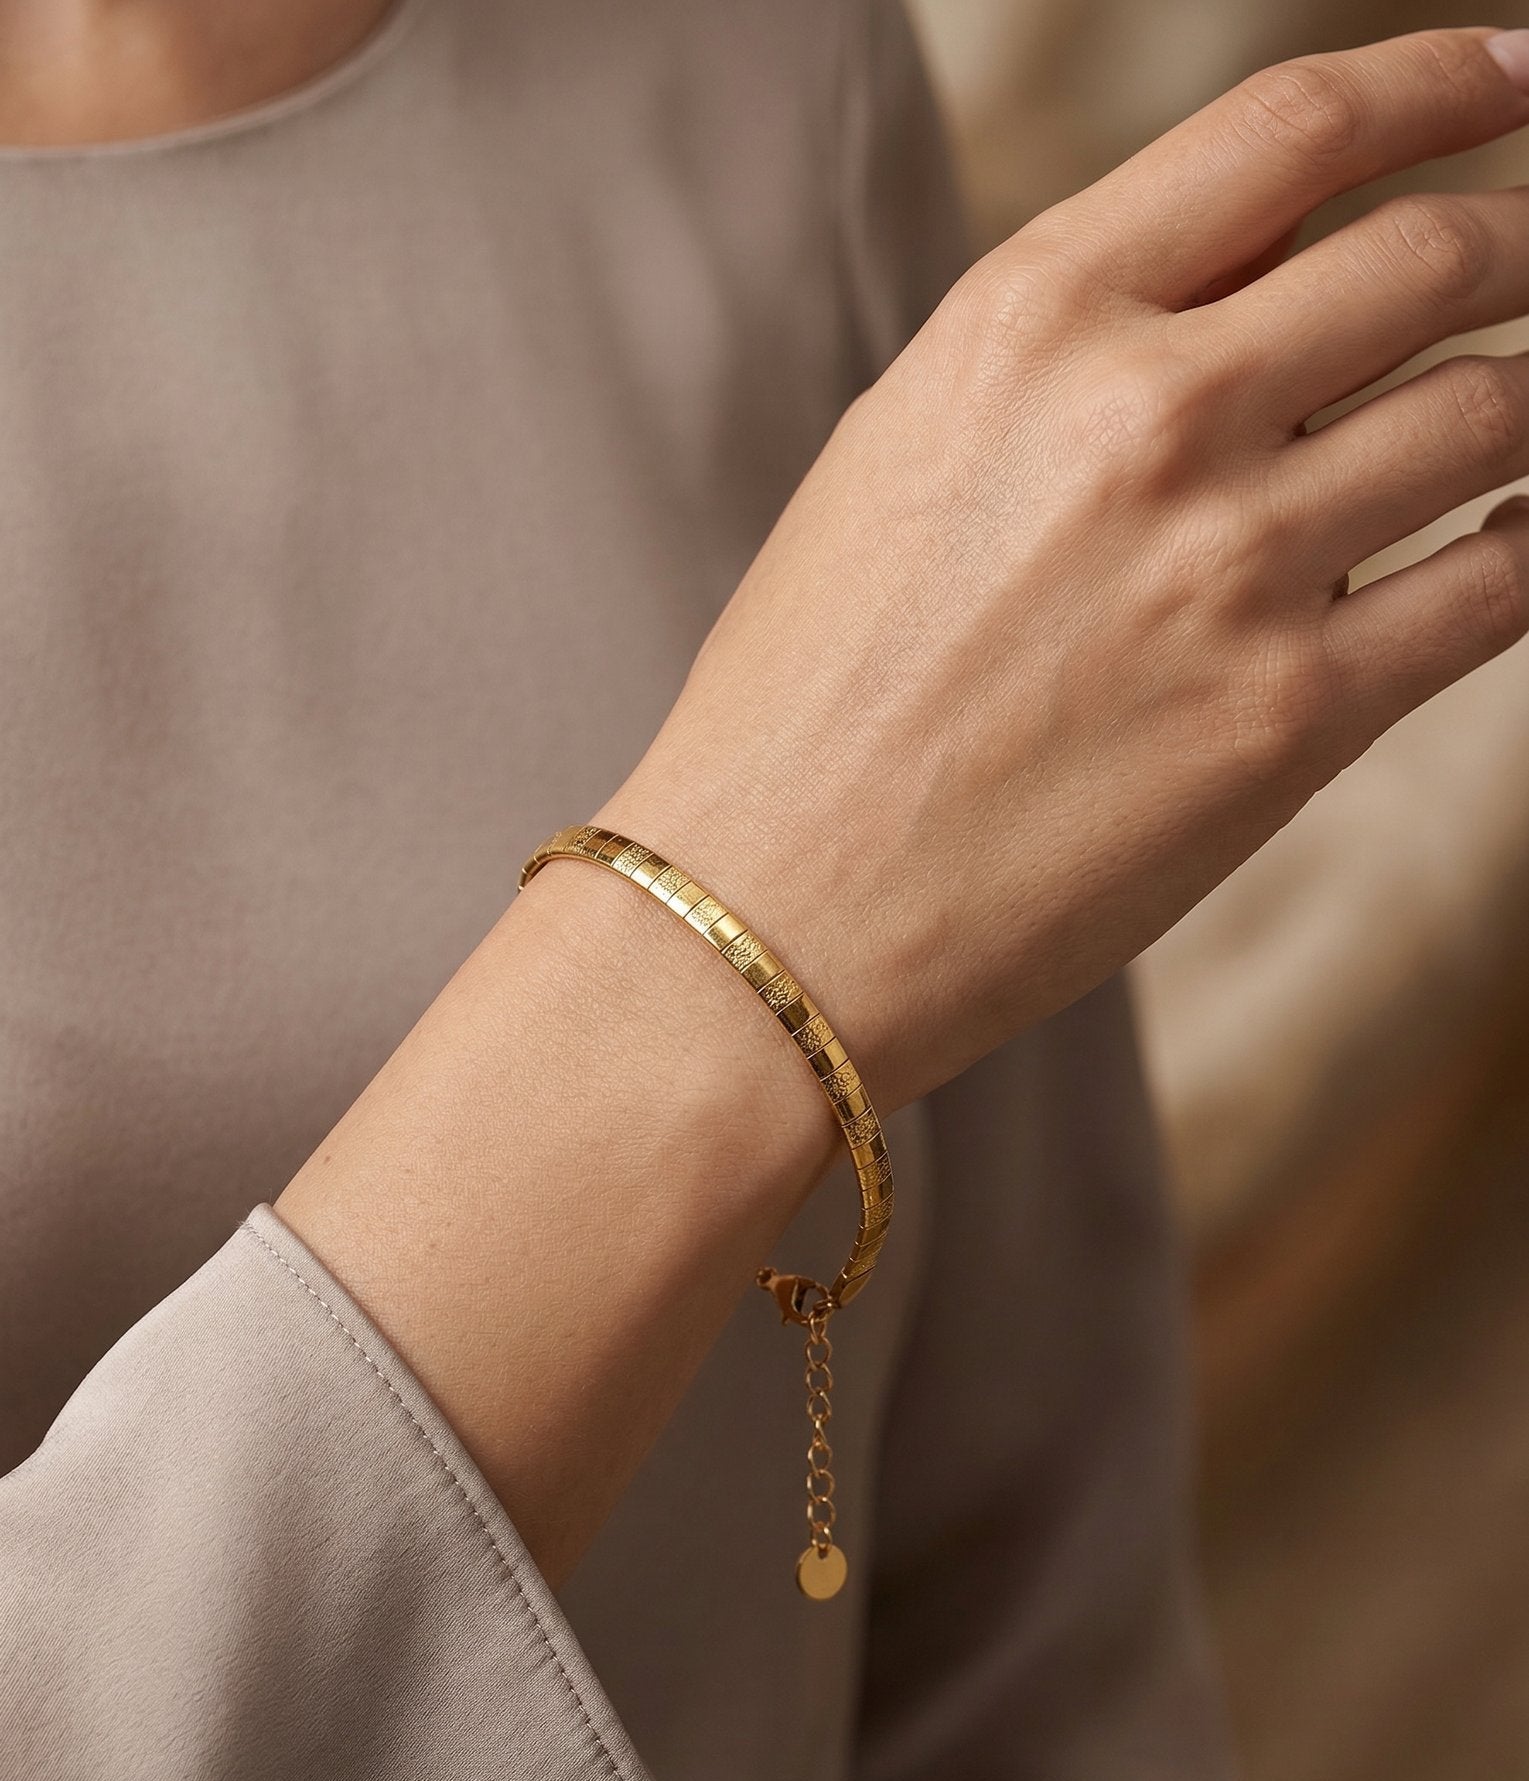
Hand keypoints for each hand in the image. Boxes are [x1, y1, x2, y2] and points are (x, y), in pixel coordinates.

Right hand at [607, 27, 1528, 1114]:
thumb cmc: (810, 696)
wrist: (773, 908)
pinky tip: (1518, 534)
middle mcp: (1145, 416)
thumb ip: (1072, 349)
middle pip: (1431, 256)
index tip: (1513, 77)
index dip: (1439, 78)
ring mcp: (1229, 567)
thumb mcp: (906, 454)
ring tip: (1519, 414)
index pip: (1293, 129)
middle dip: (1521, 236)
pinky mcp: (1290, 719)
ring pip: (1490, 411)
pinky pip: (1496, 586)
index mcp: (1029, 321)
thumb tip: (1252, 283)